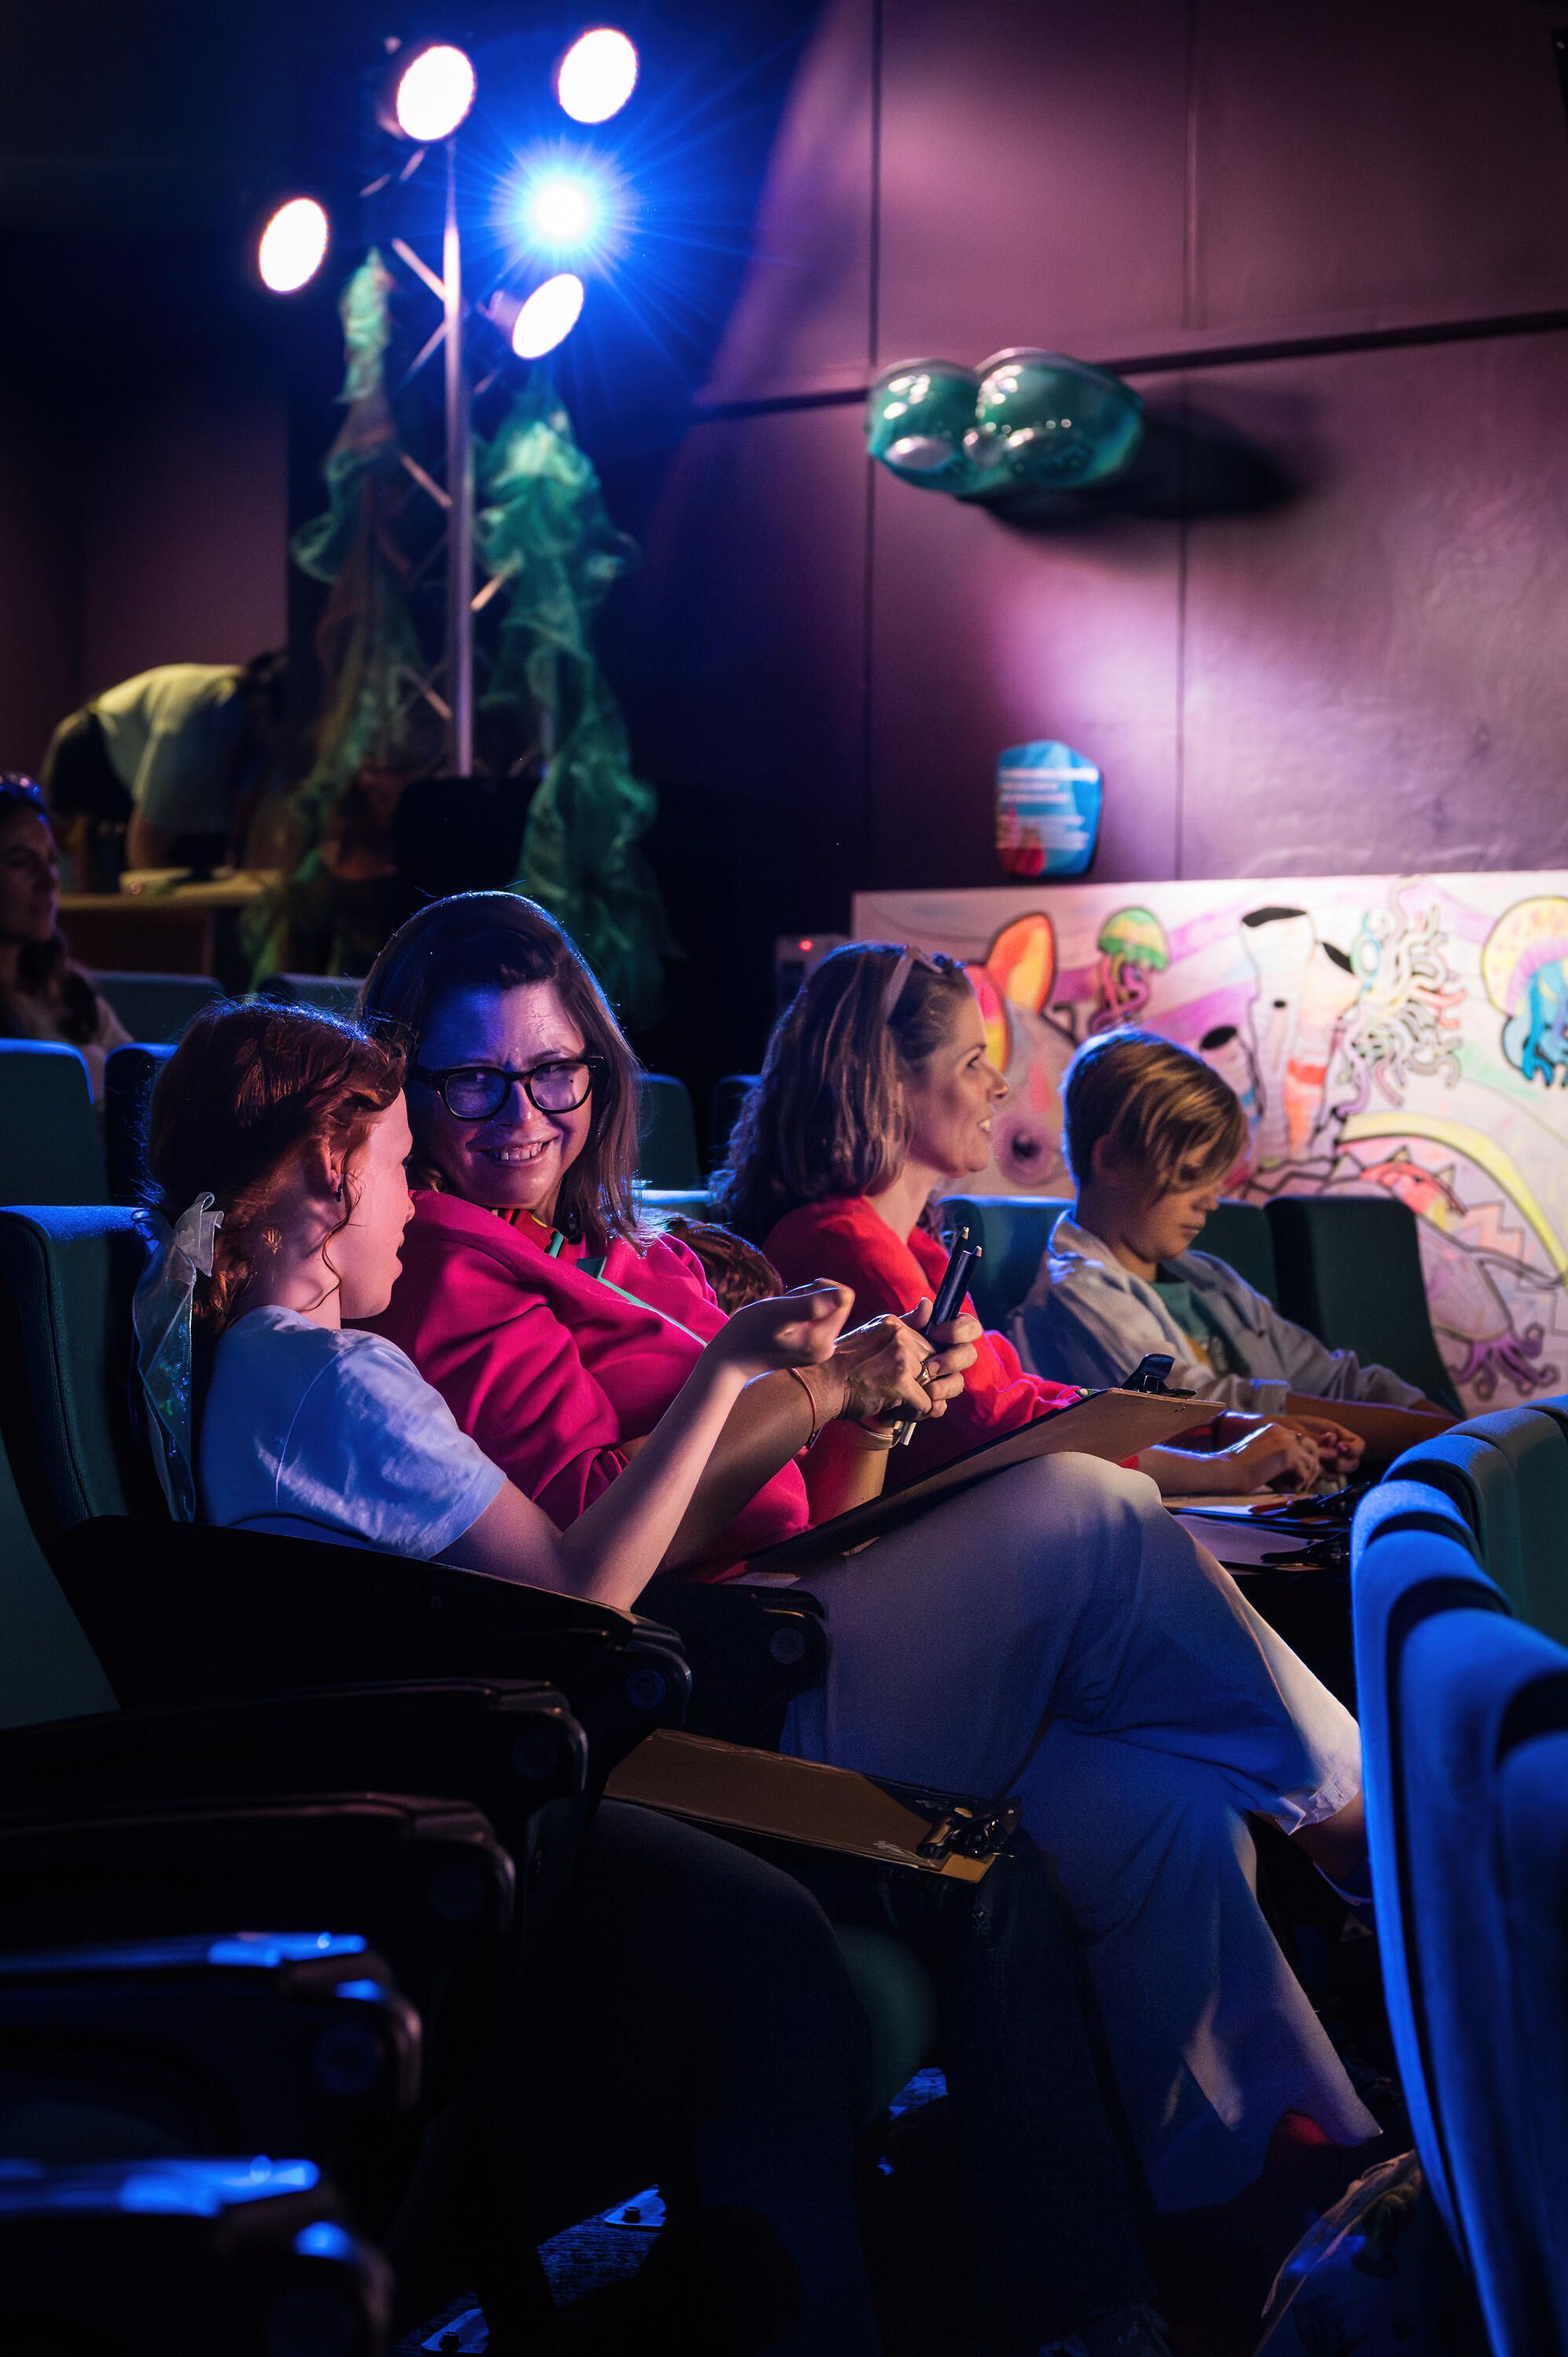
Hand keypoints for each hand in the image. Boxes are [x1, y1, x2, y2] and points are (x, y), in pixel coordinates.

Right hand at [712, 1282, 852, 1379]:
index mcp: (824, 1340)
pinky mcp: (811, 1347)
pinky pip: (813, 1317)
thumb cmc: (749, 1332)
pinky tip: (779, 1325)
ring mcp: (820, 1349)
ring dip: (800, 1305)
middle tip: (782, 1312)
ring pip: (822, 1308)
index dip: (818, 1288)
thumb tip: (846, 1294)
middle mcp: (828, 1347)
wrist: (730, 1360)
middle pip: (833, 1302)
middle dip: (808, 1297)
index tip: (794, 1301)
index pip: (843, 1296)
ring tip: (778, 1319)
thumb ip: (813, 1304)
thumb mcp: (779, 1312)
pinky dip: (796, 1314)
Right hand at [827, 1296, 964, 1430]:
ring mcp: (900, 1357)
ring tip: (898, 1402)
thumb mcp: (871, 1336)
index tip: (902, 1377)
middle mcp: (899, 1336)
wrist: (819, 1386)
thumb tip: (929, 1303)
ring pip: (931, 1385)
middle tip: (901, 1393)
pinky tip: (898, 1411)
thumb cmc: (842, 1367)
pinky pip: (926, 1403)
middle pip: (933, 1365)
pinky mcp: (900, 1382)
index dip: (919, 1367)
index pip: (928, 1346)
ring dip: (919, 1399)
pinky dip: (915, 1412)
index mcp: (894, 1324)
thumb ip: (905, 1323)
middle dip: (922, 1383)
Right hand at [1212, 1420, 1318, 1492]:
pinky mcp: (1287, 1454)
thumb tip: (1308, 1467)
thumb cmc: (1240, 1470)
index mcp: (1276, 1429)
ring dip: (1303, 1479)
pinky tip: (1280, 1487)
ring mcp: (1286, 1441)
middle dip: (1309, 1469)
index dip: (1304, 1461)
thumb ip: (1284, 1456)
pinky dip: (1295, 1484)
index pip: (1303, 1442)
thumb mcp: (1266, 1457)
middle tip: (1297, 1485)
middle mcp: (1283, 1431)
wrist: (1226, 1472)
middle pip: (1313, 1449)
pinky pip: (1305, 1473)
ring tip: (1287, 1488)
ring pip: (1312, 1462)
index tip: (1298, 1478)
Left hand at [1279, 1411, 1363, 1474]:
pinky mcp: (1313, 1472)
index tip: (1340, 1448)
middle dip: (1344, 1464)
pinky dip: (1319, 1479)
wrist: (1262, 1435)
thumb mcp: (1298, 1427)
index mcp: (1334, 1433)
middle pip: (1353, 1463)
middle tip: (1331, 1461)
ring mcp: (1324, 1461)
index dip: (1353, 1449)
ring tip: (1319, 1467)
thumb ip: (1315, 1436)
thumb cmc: (1281, 1426)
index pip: (1358, 1444)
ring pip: (1339, 1473)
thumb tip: (1332, 1440)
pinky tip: (1309, 1475)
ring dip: (1333, 1473)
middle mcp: (1333, 1449)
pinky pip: (1324, 1480)